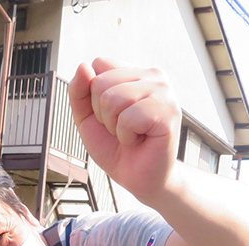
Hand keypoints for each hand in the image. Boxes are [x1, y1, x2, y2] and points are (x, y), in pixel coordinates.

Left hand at [68, 59, 180, 204]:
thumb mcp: (87, 118)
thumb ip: (79, 92)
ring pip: (113, 98)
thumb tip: (83, 66)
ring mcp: (164, 92)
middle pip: (102, 82)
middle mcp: (154, 76)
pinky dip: (126, 136)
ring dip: (114, 126)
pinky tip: (140, 140)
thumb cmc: (117, 148)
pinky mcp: (168, 112)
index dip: (94, 96)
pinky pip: (128, 118)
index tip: (110, 115)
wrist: (138, 178)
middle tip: (121, 129)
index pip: (99, 64)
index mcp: (135, 72)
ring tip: (131, 134)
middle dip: (102, 114)